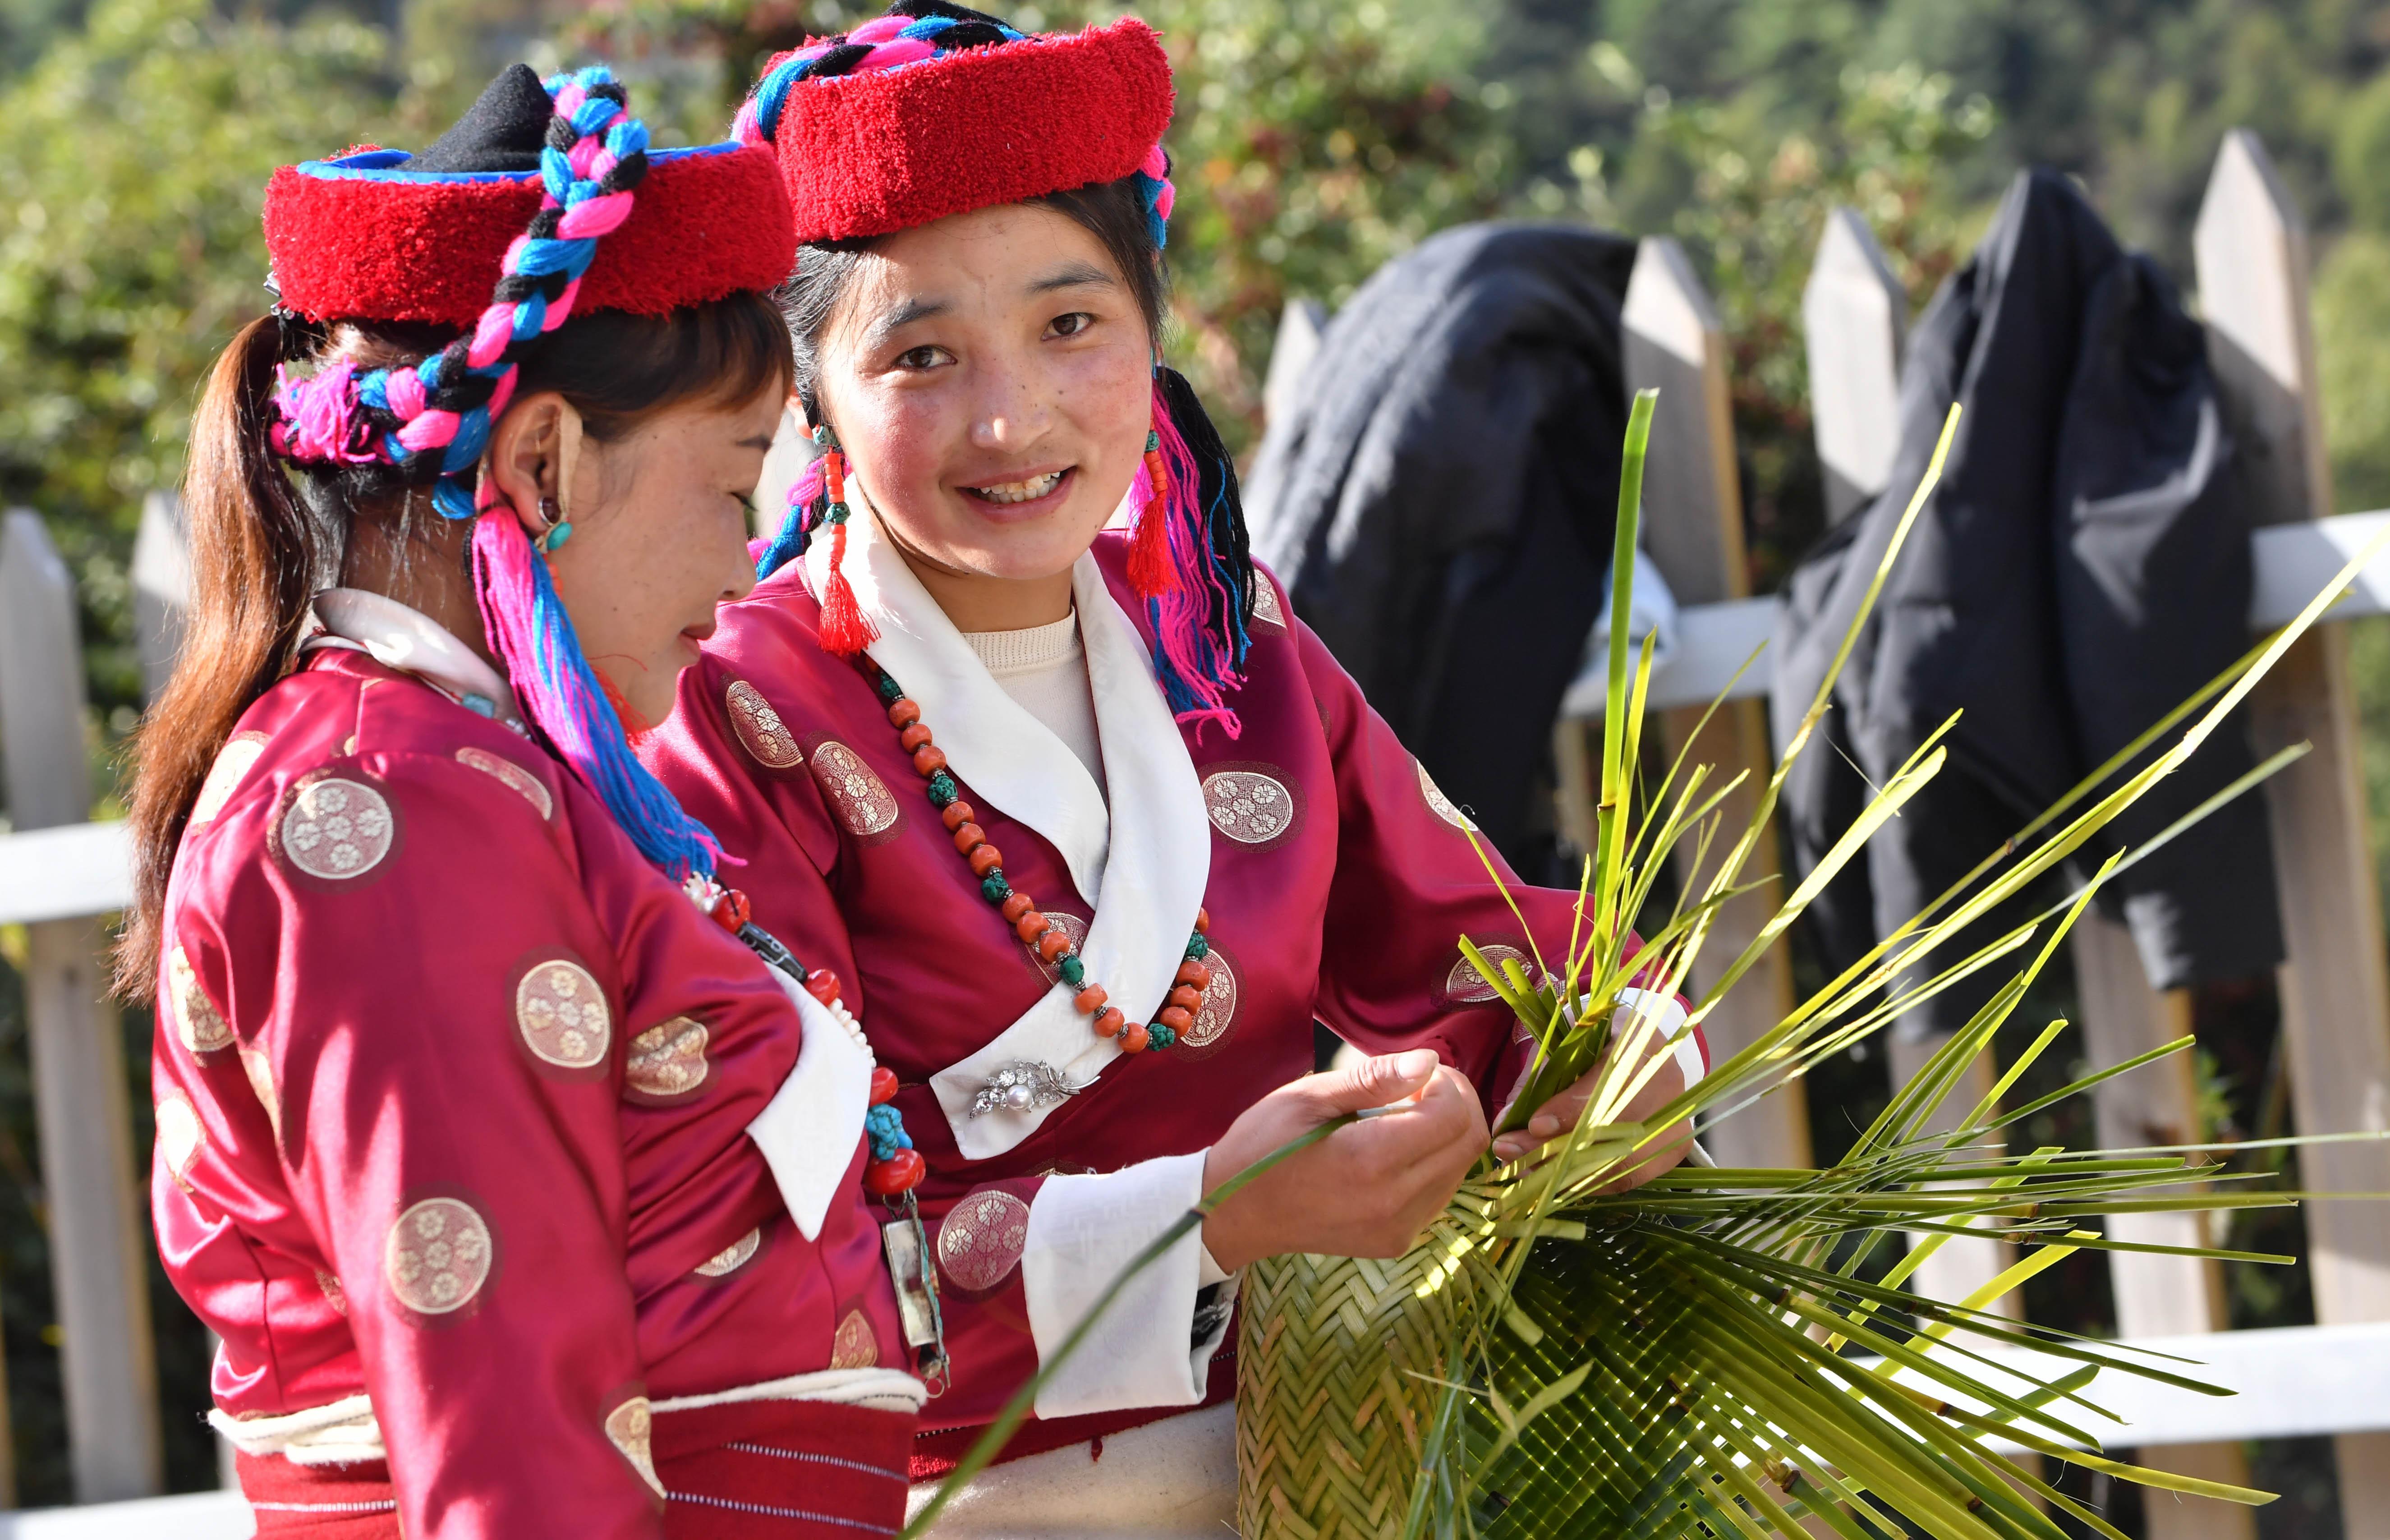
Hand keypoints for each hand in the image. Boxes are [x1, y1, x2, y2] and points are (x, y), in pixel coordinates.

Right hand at [1200, 1049, 1488, 1272]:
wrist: (1234, 1213)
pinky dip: (1433, 1163)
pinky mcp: (1395, 1242)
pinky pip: (1439, 1194)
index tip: (1418, 1072)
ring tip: (1404, 1116)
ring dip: (1446, 1134)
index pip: (1454, 1116)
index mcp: (1372, 1160)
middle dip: (1457, 1103)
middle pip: (1469, 1143)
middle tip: (1419, 1085)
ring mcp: (1399, 1229)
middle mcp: (1395, 1202)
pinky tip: (1396, 1149)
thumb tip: (1428, 1061)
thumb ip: (1373, 1079)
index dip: (1449, 1083)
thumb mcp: (1308, 1097)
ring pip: (1459, 1170)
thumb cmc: (1262, 1144)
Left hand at [1490, 1037, 1690, 1192]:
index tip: (1533, 1124)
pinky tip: (1553, 1179)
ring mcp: (1675, 1119)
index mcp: (1639, 1038)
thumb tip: (1506, 1124)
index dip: (1572, 1108)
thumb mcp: (1561, 1045)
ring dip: (1568, 1172)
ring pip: (1623, 1160)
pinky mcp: (1671, 1150)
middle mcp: (1667, 1080)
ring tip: (1525, 1172)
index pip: (1610, 1080)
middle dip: (1559, 1147)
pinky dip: (1589, 1182)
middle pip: (1617, 1127)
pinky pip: (1629, 1177)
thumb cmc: (1592, 1043)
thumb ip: (1537, 1079)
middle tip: (1513, 1154)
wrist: (1635, 1051)